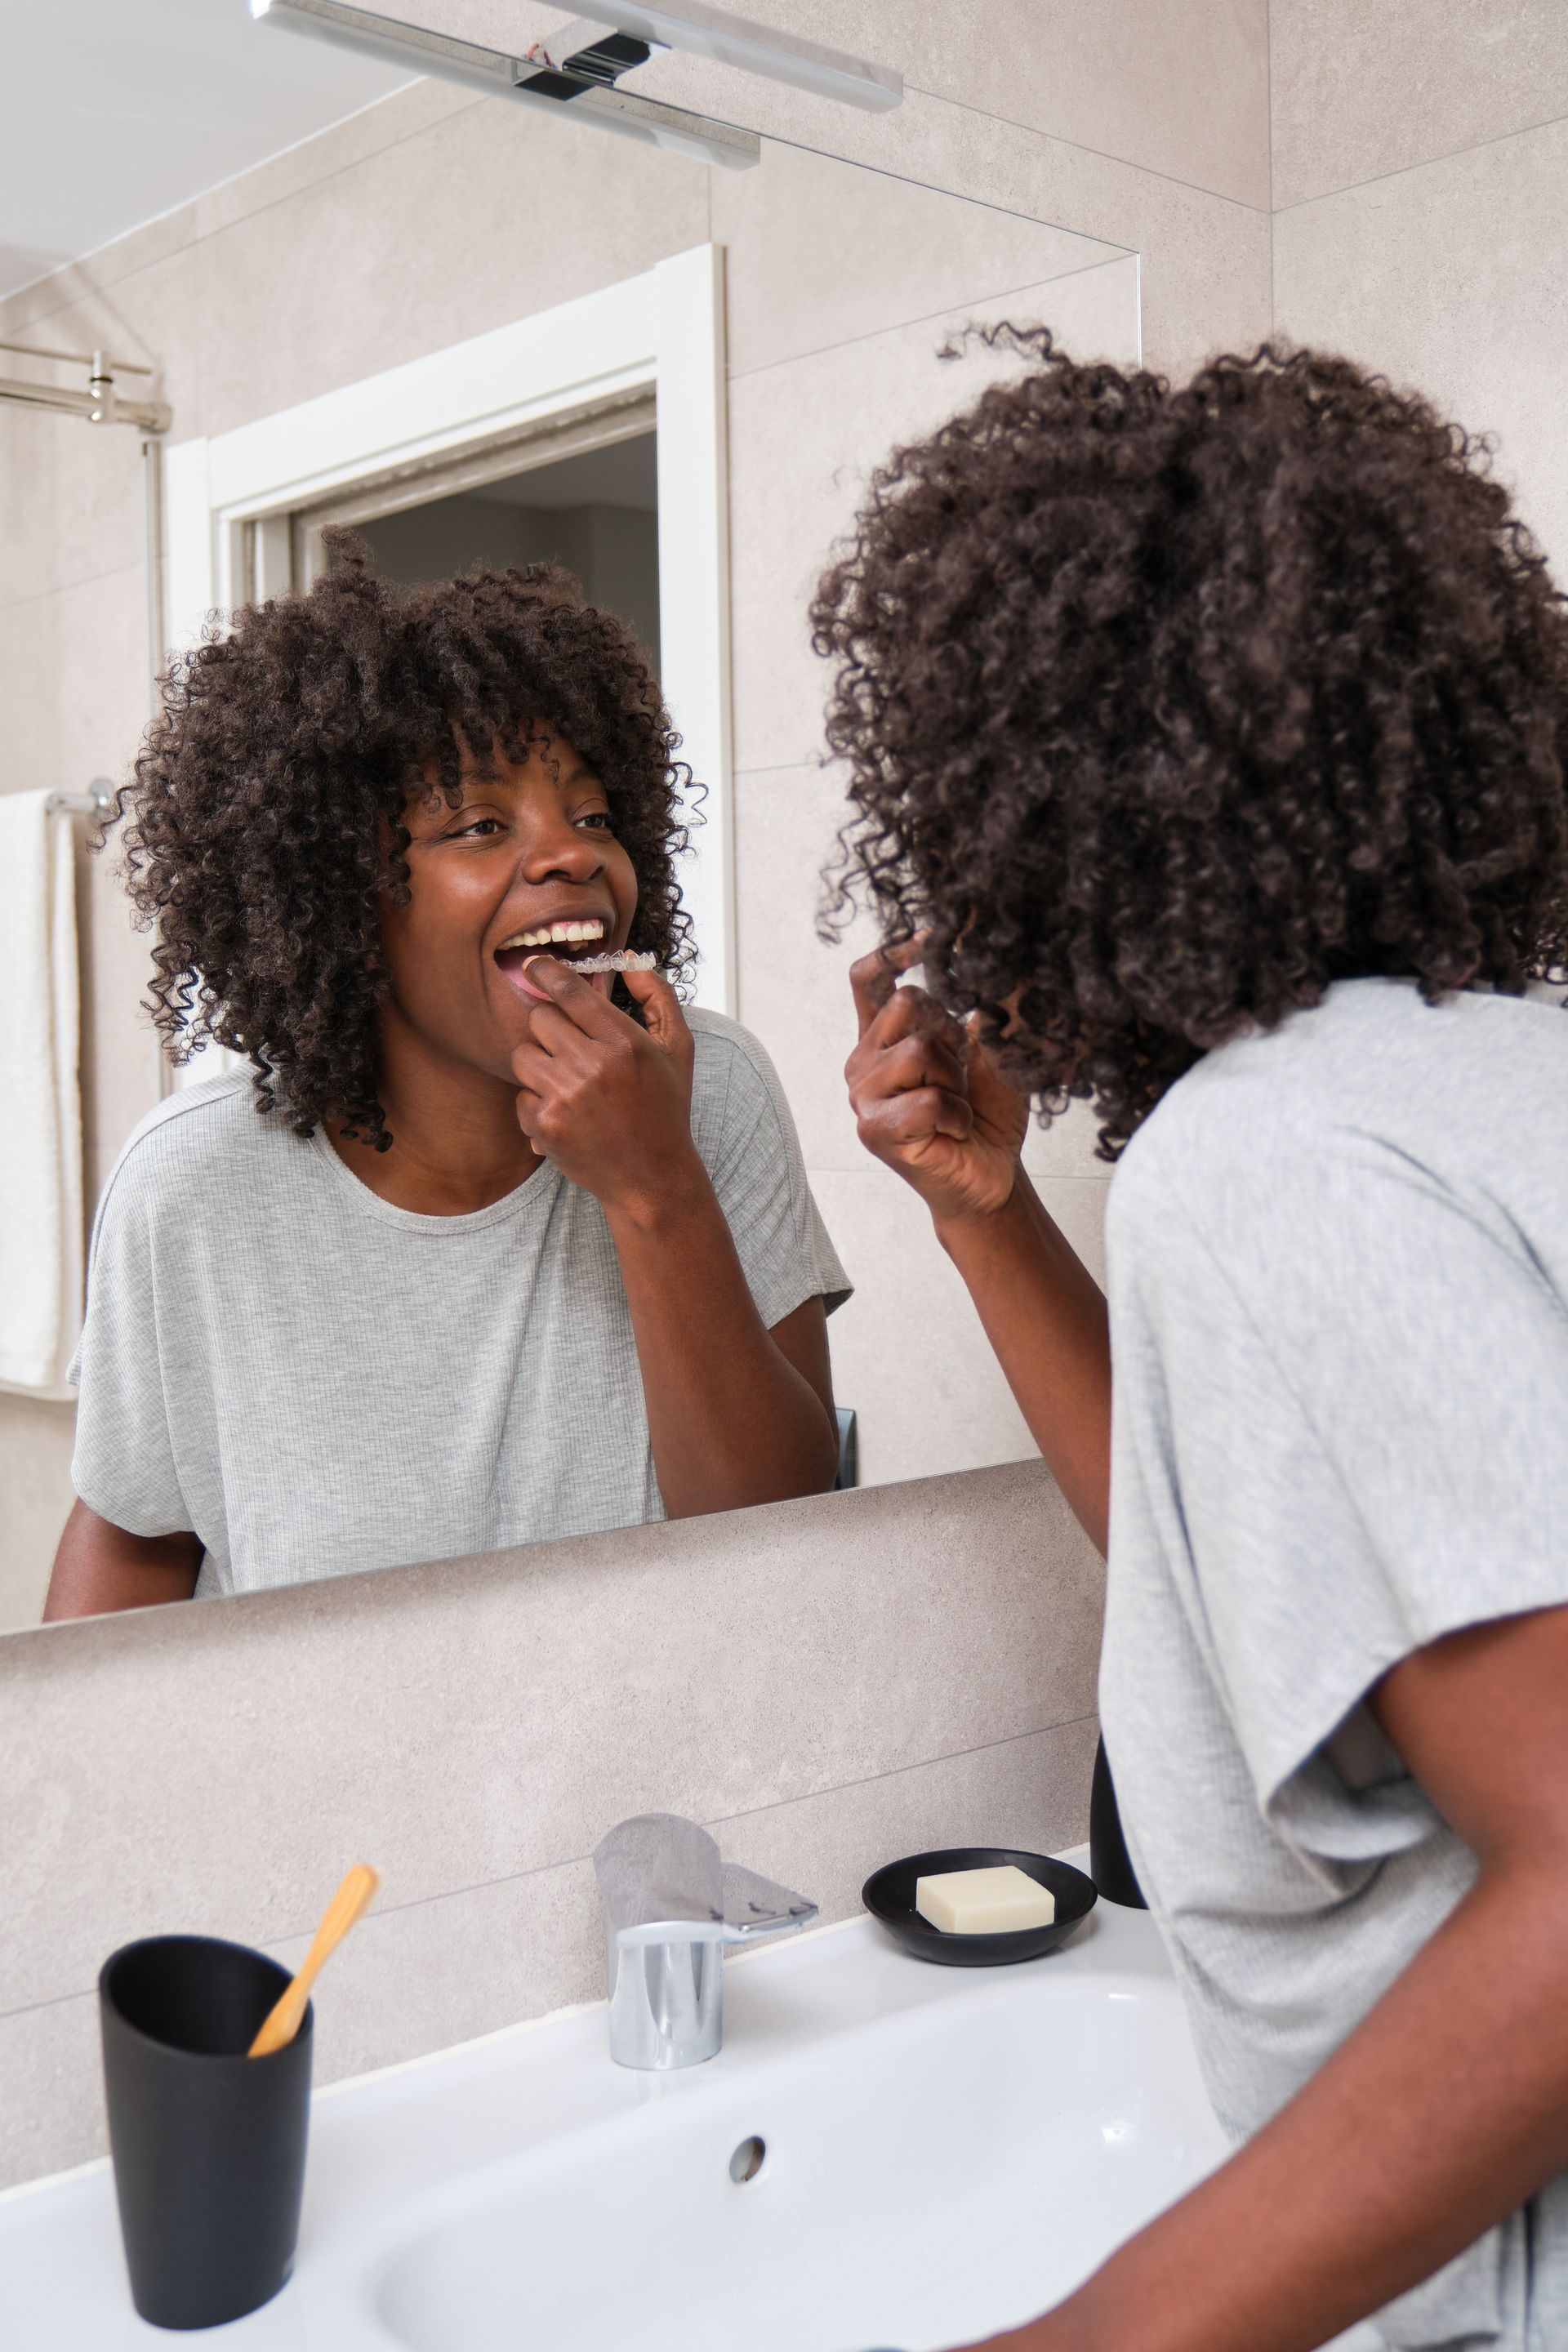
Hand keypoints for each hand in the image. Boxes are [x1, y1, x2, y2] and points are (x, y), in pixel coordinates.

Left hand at [510, 958, 698, 1218]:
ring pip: (523, 1055)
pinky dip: (537, 1103)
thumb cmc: (665, 1109)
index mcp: (624, 1042)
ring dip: (540, 1064)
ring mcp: (565, 1098)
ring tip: (568, 1081)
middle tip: (570, 1046)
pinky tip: (566, 1113)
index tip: (535, 966)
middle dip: (550, 1027)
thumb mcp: (678, 1049)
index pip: (569, 991)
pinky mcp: (545, 1126)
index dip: (546, 971)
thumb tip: (629, 961)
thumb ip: (658, 997)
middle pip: (539, 1018)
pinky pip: (520, 1095)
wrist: (653, 1177)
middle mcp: (592, 1066)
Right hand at [846, 936, 1028, 1222]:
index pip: (867, 979)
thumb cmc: (987, 1115)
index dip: (893, 950)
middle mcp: (864, 1062)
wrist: (991, 1177)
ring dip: (955, 1079)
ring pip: (918, 1050)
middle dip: (950, 1032)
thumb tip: (986, 950)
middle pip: (905, 1003)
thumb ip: (980, 1005)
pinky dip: (957, 1114)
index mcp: (884, 1038)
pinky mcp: (874, 1130)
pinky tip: (955, 1130)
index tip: (933, 937)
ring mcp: (863, 1096)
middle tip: (961, 1073)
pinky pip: (926, 1099)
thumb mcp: (992, 1048)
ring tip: (957, 1106)